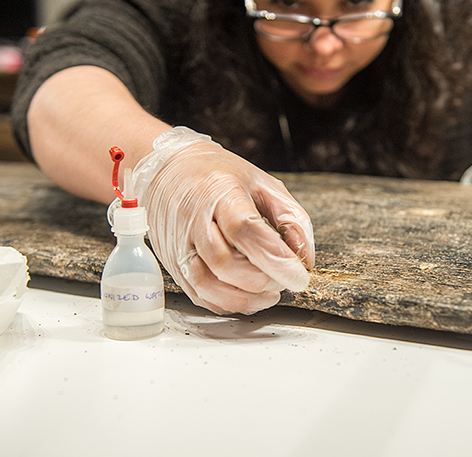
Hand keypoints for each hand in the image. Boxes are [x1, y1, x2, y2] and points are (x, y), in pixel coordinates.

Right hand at [133, 127, 313, 314]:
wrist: (167, 168)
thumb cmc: (218, 174)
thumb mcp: (263, 182)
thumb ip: (290, 217)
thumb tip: (304, 257)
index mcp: (219, 192)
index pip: (244, 230)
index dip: (275, 258)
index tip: (299, 276)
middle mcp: (193, 220)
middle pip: (225, 263)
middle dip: (262, 280)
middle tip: (283, 279)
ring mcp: (179, 244)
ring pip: (207, 285)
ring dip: (243, 299)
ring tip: (269, 293)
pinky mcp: (172, 263)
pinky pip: (197, 294)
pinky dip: (225, 303)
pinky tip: (246, 296)